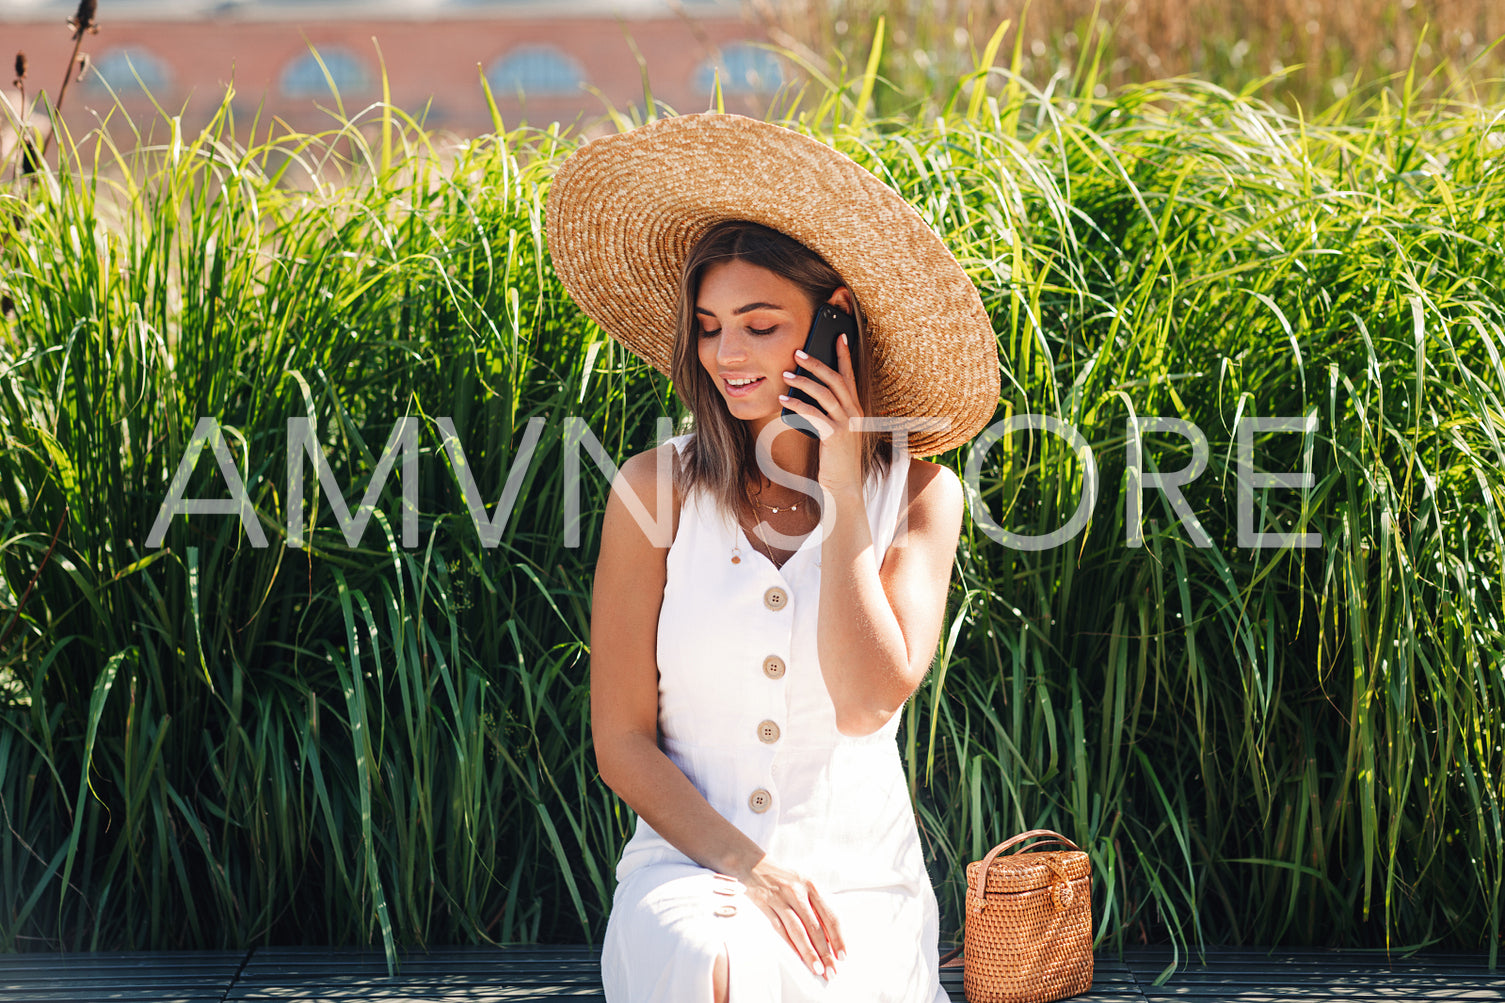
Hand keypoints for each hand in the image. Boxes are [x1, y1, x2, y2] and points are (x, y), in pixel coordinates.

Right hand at [737, 856, 846, 980]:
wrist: (754, 864)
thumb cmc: (783, 878)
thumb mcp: (803, 885)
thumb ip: (816, 908)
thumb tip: (830, 937)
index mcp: (812, 886)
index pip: (830, 916)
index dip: (838, 938)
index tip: (842, 955)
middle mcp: (798, 892)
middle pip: (815, 927)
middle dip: (825, 952)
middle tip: (831, 970)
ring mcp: (781, 899)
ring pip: (798, 930)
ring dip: (808, 952)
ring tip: (817, 969)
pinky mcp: (765, 904)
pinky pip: (779, 929)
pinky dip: (789, 945)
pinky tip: (797, 957)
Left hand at [779, 333, 864, 496]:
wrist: (845, 488)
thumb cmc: (836, 461)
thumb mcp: (834, 433)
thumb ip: (826, 414)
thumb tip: (804, 396)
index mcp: (856, 410)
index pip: (850, 376)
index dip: (844, 355)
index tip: (838, 335)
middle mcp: (854, 413)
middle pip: (836, 379)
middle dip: (817, 362)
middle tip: (798, 352)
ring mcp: (847, 424)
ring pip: (825, 393)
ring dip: (803, 381)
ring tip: (785, 374)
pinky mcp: (835, 436)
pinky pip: (813, 414)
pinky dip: (797, 405)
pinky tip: (783, 401)